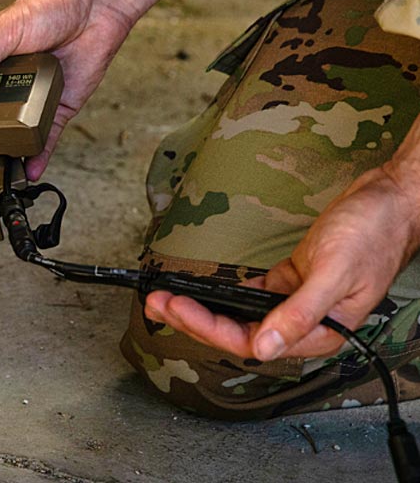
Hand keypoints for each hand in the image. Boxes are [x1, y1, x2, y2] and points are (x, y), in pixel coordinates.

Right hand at [0, 0, 206, 180]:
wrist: (95, 6)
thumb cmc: (49, 5)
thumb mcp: (3, 29)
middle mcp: (11, 84)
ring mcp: (36, 99)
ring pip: (17, 132)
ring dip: (7, 150)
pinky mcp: (60, 109)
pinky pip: (47, 138)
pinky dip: (38, 156)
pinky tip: (27, 172)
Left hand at [145, 164, 419, 360]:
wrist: (390, 200)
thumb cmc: (372, 234)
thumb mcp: (334, 274)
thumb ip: (298, 313)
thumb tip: (263, 346)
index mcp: (318, 332)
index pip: (250, 342)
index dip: (209, 328)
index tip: (177, 309)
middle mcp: (303, 324)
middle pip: (238, 332)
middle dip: (194, 320)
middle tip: (157, 303)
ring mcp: (294, 302)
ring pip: (239, 314)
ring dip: (204, 307)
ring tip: (168, 297)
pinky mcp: (291, 281)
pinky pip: (250, 294)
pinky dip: (224, 292)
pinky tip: (200, 290)